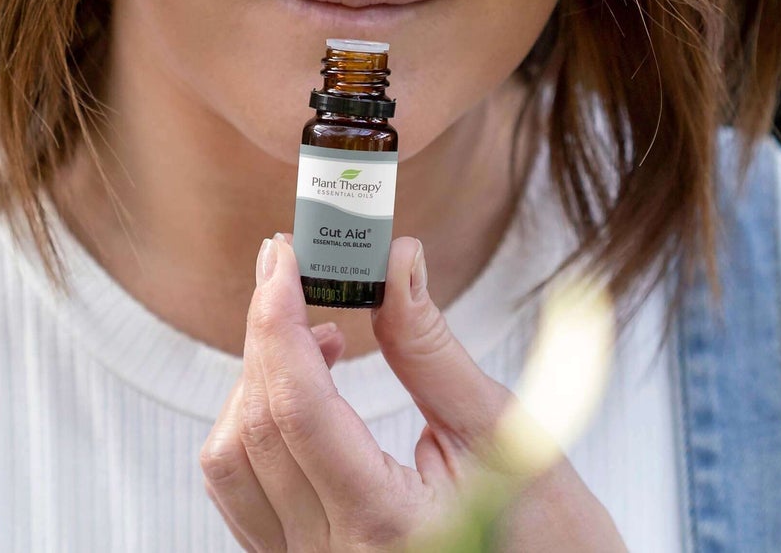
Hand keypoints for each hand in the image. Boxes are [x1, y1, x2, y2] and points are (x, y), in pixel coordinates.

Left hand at [199, 232, 627, 551]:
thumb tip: (396, 260)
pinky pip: (244, 490)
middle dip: (265, 330)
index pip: (298, 408)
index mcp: (383, 525)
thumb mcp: (501, 434)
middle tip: (291, 264)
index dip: (278, 320)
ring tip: (314, 331)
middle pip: (256, 426)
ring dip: (256, 379)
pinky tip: (307, 385)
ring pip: (232, 462)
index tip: (284, 255)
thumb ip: (431, 347)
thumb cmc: (548, 534)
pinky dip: (258, 421)